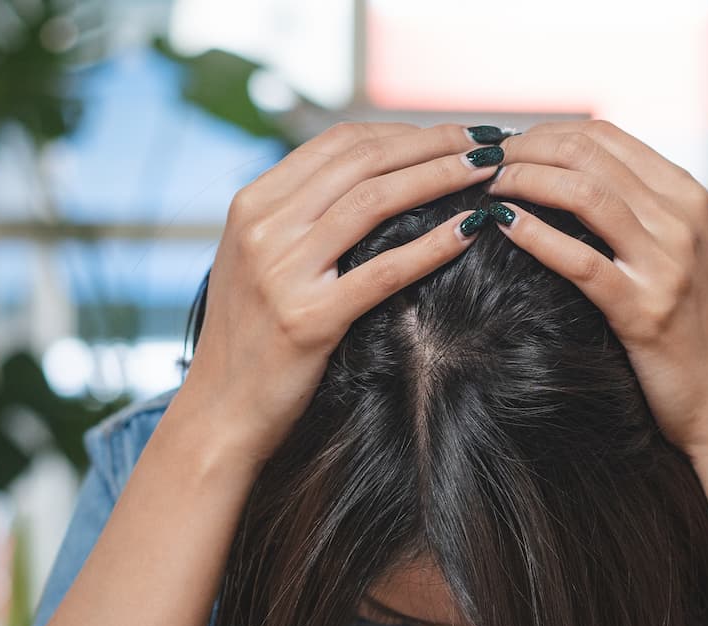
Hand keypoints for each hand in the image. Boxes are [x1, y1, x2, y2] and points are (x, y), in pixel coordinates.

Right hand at [172, 121, 502, 466]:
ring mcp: (283, 273)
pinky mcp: (309, 320)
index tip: (446, 135)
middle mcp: (264, 228)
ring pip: (375, 201)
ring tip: (488, 172)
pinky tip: (469, 230)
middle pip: (363, 161)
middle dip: (432, 143)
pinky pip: (383, 271)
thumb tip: (365, 180)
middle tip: (484, 140)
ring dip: (441, 177)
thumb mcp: (256, 261)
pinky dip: (432, 245)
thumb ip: (296, 218)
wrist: (218, 412)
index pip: (338, 143)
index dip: (401, 132)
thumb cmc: (248, 340)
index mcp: (251, 204)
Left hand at [484, 121, 707, 461]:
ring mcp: (667, 265)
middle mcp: (683, 220)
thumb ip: (647, 216)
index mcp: (690, 198)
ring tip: (487, 191)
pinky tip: (503, 226)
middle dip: (525, 151)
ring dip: (524, 182)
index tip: (508, 149)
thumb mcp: (685, 257)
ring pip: (583, 194)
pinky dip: (535, 235)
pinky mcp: (645, 312)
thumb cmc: (698, 332)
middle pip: (588, 155)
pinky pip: (580, 260)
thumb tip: (580, 181)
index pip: (606, 138)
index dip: (546, 134)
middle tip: (484, 166)